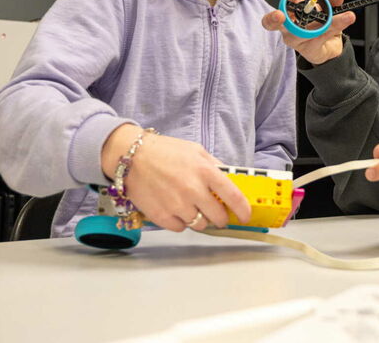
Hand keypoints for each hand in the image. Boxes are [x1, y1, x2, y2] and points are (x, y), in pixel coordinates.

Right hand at [101, 124, 250, 231]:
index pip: (233, 196)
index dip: (243, 210)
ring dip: (200, 219)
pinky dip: (181, 222)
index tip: (245, 216)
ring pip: (200, 225)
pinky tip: (176, 209)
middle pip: (218, 217)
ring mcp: (177, 205)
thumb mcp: (196, 151)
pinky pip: (181, 228)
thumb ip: (215, 167)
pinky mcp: (162, 216)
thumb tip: (231, 181)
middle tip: (216, 212)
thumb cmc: (164, 151)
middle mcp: (193, 190)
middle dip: (220, 217)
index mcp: (205, 171)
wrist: (132, 157)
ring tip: (190, 206)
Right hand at [261, 0, 355, 64]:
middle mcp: (288, 23)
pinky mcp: (306, 49)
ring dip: (319, 25)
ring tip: (336, 19)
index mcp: (292, 5)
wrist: (329, 46)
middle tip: (280, 16)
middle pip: (274, 19)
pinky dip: (331, 30)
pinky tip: (344, 22)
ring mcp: (294, 38)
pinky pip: (318, 39)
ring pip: (298, 33)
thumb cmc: (321, 25)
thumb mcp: (330, 9)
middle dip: (273, 19)